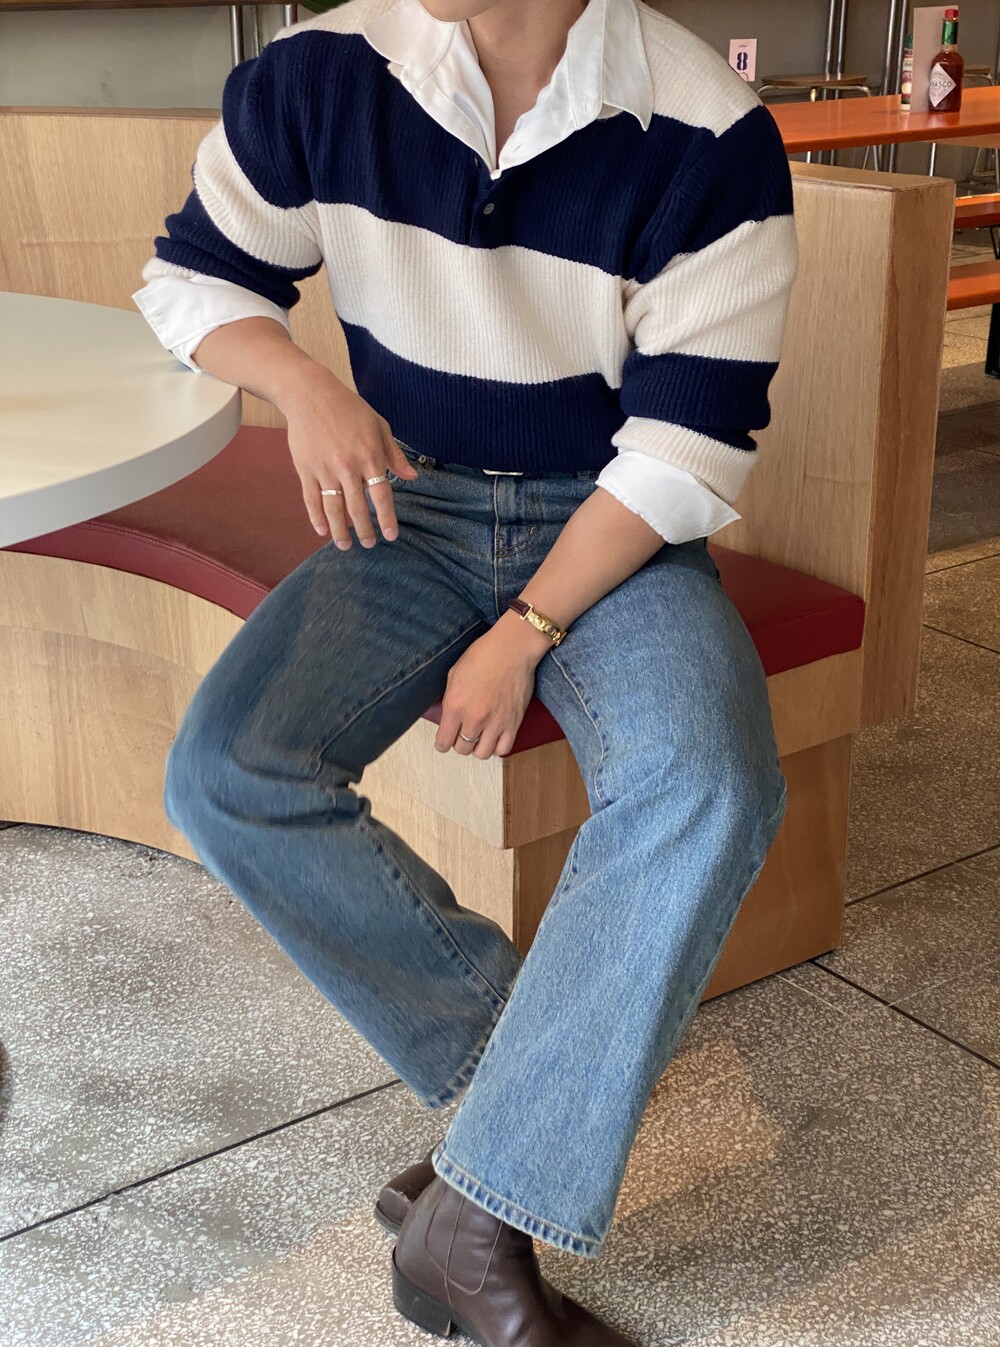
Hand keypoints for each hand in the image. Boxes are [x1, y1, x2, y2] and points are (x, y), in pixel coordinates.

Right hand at [281, 367, 418, 547]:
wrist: (310, 394)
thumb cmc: (349, 408)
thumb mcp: (379, 426)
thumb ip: (394, 454)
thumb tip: (412, 477)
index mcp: (369, 455)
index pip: (381, 494)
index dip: (386, 518)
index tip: (390, 536)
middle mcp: (347, 466)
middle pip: (357, 507)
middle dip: (364, 530)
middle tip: (368, 545)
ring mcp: (324, 469)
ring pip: (333, 508)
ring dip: (340, 531)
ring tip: (344, 545)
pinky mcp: (305, 469)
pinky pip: (311, 500)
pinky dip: (316, 518)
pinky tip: (322, 531)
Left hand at [435, 616, 551, 759]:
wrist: (512, 649)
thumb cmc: (483, 655)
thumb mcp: (454, 674)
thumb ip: (449, 699)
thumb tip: (447, 715)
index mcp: (455, 705)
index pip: (444, 741)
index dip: (442, 744)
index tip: (444, 742)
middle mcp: (473, 718)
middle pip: (462, 749)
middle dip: (460, 743)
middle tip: (463, 734)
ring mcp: (495, 722)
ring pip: (481, 753)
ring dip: (478, 748)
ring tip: (480, 737)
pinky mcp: (513, 723)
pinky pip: (503, 749)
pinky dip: (497, 747)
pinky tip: (495, 737)